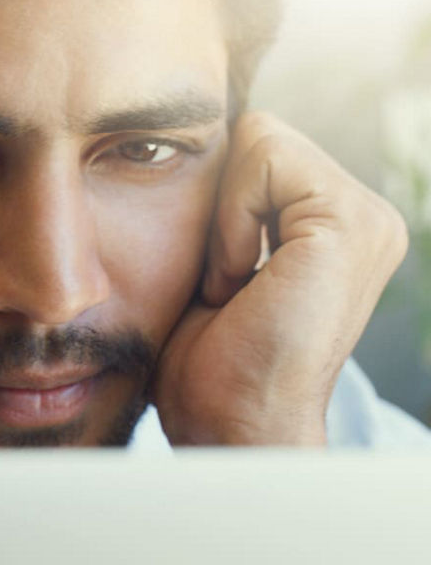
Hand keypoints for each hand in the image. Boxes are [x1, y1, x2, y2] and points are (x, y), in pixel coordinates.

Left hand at [152, 112, 407, 445]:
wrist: (226, 427)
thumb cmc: (209, 364)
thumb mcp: (215, 266)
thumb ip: (229, 209)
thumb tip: (197, 143)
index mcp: (339, 226)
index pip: (255, 147)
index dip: (215, 205)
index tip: (218, 279)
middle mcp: (367, 218)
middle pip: (256, 136)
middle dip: (220, 207)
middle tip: (224, 284)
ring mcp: (367, 220)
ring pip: (258, 139)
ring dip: (222, 218)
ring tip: (231, 286)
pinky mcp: (349, 224)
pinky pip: (262, 159)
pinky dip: (229, 220)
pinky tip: (237, 281)